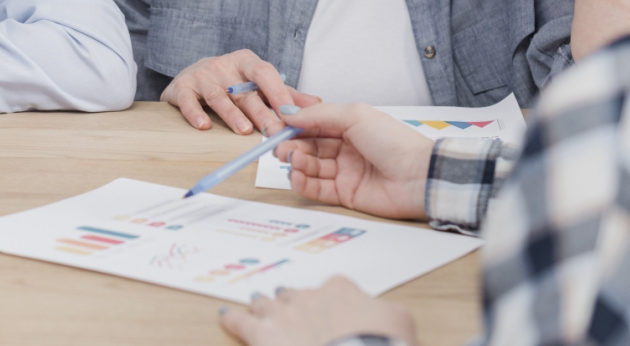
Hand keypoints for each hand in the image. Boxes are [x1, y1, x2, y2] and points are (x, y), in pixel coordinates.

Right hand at [161, 50, 320, 134]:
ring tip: (243, 130)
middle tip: (273, 131)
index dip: (278, 93)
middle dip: (260, 112)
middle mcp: (223, 65)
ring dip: (231, 114)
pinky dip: (195, 113)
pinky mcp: (182, 87)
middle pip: (244, 91)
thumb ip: (284, 94)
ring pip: (218, 96)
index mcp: (246, 61)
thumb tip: (316, 104)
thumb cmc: (230, 82)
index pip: (265, 74)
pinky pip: (188, 100)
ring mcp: (202, 75)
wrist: (190, 74)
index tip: (292, 114)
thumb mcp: (256, 83)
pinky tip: (203, 126)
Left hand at [220, 277, 416, 345]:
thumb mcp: (402, 322)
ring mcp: (284, 315)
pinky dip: (233, 318)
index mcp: (341, 290)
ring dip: (262, 304)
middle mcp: (309, 296)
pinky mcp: (264, 336)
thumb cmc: (382, 344)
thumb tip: (387, 318)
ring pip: (267, 303)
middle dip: (291, 302)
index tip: (332, 309)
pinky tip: (226, 316)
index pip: (334, 289)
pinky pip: (242, 322)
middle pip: (295, 295)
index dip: (332, 302)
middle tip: (287, 306)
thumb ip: (389, 314)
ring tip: (256, 302)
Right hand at [274, 103, 433, 219]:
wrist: (420, 176)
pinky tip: (296, 177)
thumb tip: (287, 112)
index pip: (314, 126)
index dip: (294, 127)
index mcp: (349, 127)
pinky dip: (303, 184)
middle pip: (309, 147)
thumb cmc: (394, 141)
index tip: (275, 128)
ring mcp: (345, 173)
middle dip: (292, 147)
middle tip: (280, 148)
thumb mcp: (354, 116)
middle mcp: (346, 149)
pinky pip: (318, 190)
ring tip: (292, 161)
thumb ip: (319, 115)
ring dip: (297, 164)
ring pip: (311, 168)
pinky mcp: (346, 196)